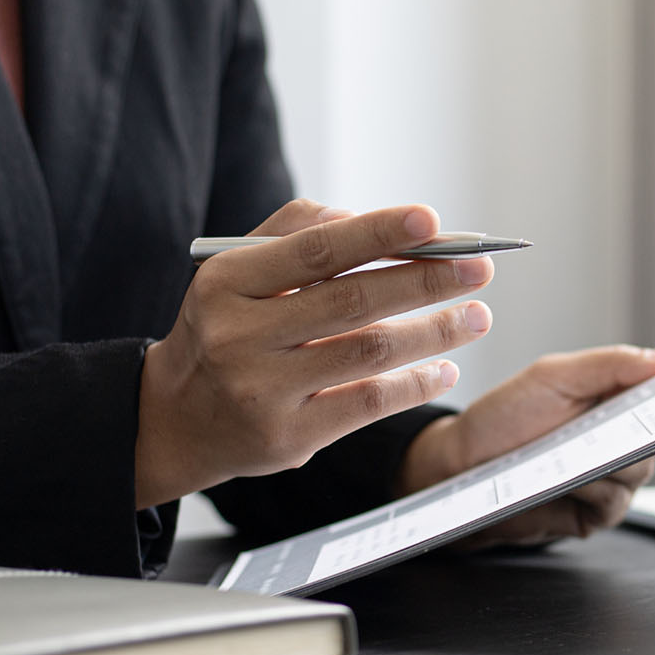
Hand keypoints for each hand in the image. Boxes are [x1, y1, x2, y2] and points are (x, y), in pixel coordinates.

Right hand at [135, 200, 493, 506]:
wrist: (176, 419)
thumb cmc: (225, 330)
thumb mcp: (236, 273)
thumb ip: (295, 233)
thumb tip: (363, 217)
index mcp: (227, 282)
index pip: (316, 249)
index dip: (378, 232)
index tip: (432, 220)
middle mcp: (239, 336)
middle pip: (352, 300)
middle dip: (426, 280)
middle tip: (479, 267)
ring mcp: (263, 391)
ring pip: (369, 352)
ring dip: (434, 332)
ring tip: (477, 316)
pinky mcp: (288, 437)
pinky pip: (369, 403)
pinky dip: (416, 383)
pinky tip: (445, 368)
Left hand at [399, 344, 654, 547]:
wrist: (458, 468)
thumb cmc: (502, 419)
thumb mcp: (554, 376)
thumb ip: (612, 364)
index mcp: (614, 402)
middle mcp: (617, 442)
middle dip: (637, 429)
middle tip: (615, 421)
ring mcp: (608, 480)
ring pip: (636, 472)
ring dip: (607, 460)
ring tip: (573, 450)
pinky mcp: (592, 515)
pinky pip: (611, 502)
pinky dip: (591, 488)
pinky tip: (567, 478)